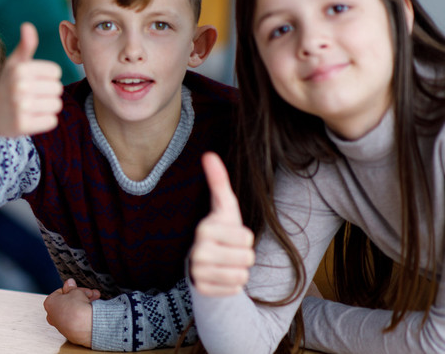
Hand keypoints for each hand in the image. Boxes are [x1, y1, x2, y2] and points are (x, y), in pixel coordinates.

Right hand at [0, 23, 62, 158]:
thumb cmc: (5, 85)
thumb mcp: (13, 64)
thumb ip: (25, 46)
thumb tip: (28, 26)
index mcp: (19, 69)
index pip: (55, 72)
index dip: (47, 78)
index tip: (33, 82)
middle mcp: (19, 87)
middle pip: (58, 89)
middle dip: (48, 93)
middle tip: (31, 96)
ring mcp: (20, 107)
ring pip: (56, 105)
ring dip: (47, 108)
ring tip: (31, 107)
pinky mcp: (23, 126)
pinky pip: (51, 121)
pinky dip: (44, 121)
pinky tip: (31, 118)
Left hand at [43, 278, 97, 346]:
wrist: (87, 326)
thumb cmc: (77, 309)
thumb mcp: (75, 291)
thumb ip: (71, 287)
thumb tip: (69, 283)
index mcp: (49, 303)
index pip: (60, 292)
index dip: (72, 289)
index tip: (78, 287)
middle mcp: (53, 316)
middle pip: (67, 302)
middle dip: (79, 297)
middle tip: (88, 293)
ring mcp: (61, 326)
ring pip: (73, 312)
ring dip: (83, 305)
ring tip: (94, 301)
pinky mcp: (71, 334)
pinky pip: (77, 322)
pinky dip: (83, 317)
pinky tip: (92, 312)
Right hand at [189, 151, 254, 296]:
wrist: (204, 263)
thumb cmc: (220, 232)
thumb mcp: (224, 208)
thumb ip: (218, 181)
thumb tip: (209, 154)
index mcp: (204, 228)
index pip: (247, 238)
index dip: (245, 237)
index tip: (230, 235)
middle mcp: (198, 251)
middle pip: (247, 258)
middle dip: (244, 256)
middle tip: (230, 252)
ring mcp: (198, 272)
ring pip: (242, 275)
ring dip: (239, 271)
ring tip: (227, 264)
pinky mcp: (202, 290)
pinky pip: (234, 289)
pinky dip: (232, 285)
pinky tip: (222, 277)